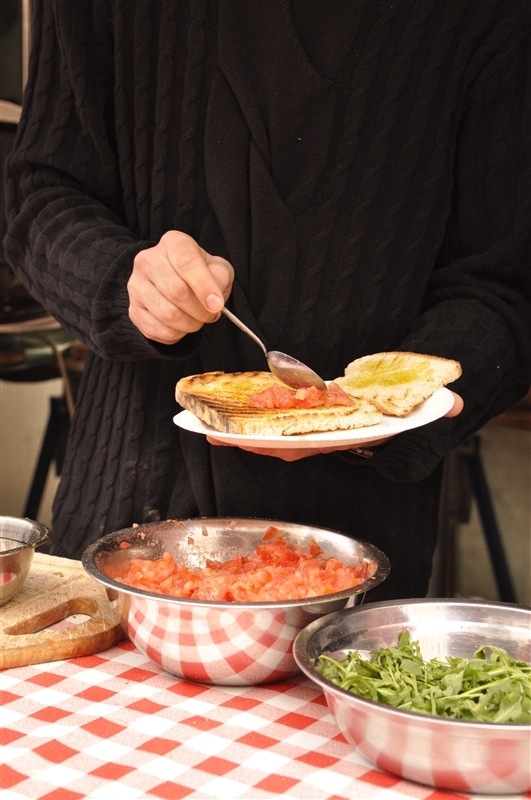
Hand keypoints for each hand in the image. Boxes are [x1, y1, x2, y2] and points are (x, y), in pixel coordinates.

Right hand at [128, 231, 233, 343]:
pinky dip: (176, 334)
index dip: (204, 286)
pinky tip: (182, 326)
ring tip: (197, 319)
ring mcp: (136, 286)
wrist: (175, 282)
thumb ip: (220, 277)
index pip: (187, 263)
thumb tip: (214, 300)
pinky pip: (158, 330)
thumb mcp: (217, 267)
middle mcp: (148, 260)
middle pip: (177, 292)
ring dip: (190, 324)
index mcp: (173, 244)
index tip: (216, 305)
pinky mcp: (133, 309)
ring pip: (168, 314)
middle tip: (211, 314)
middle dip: (201, 311)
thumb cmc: (198, 274)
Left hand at [207, 391, 463, 461]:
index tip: (259, 442)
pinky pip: (272, 425)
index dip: (286, 444)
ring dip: (240, 435)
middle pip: (282, 446)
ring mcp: (315, 433)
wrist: (406, 408)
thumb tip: (455, 406)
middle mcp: (328, 441)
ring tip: (205, 426)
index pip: (316, 445)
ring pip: (272, 439)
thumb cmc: (409, 411)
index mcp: (350, 439)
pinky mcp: (305, 421)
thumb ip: (436, 408)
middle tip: (211, 435)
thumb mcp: (424, 409)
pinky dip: (248, 422)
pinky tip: (224, 416)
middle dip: (247, 443)